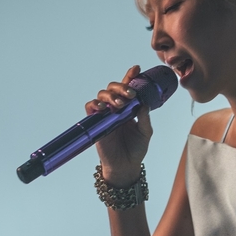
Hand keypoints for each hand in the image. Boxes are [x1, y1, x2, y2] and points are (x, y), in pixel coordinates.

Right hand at [84, 65, 152, 185]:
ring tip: (119, 104)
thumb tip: (143, 104)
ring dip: (110, 95)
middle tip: (130, 94)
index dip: (130, 77)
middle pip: (113, 88)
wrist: (125, 166)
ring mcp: (105, 115)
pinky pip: (90, 107)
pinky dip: (95, 104)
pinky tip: (103, 107)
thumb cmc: (136, 150)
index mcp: (129, 108)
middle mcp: (116, 108)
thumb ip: (144, 118)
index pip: (128, 89)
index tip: (136, 68)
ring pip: (102, 94)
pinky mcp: (96, 123)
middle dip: (121, 86)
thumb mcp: (145, 132)